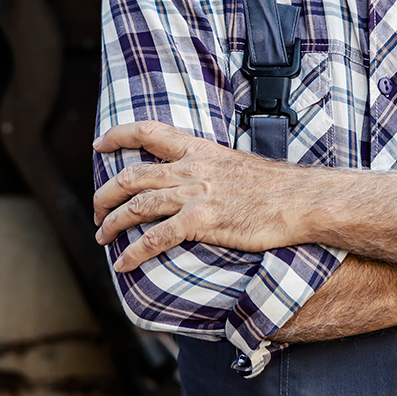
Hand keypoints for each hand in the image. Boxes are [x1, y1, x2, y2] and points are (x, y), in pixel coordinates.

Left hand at [91, 122, 318, 270]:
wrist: (300, 200)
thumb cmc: (276, 188)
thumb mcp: (236, 164)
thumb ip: (211, 169)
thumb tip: (198, 180)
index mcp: (199, 150)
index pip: (149, 132)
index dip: (118, 136)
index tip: (99, 145)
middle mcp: (191, 168)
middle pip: (132, 175)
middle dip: (105, 194)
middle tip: (96, 209)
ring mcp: (195, 193)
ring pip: (136, 206)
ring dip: (112, 224)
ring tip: (101, 237)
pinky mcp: (202, 221)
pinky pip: (155, 238)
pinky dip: (133, 252)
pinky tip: (122, 263)